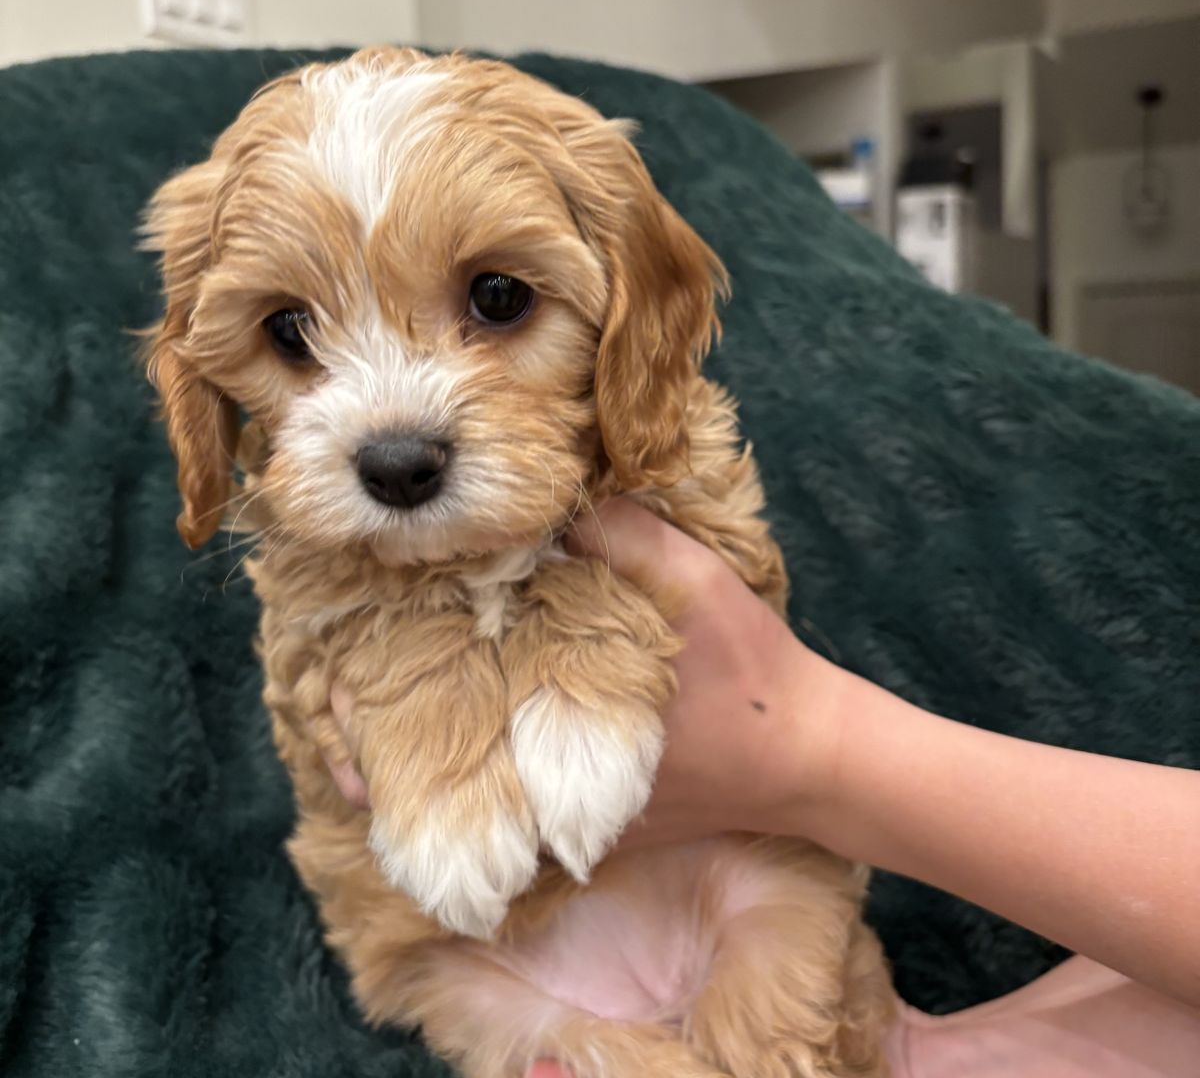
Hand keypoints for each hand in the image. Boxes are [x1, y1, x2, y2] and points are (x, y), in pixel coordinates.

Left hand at [321, 499, 849, 844]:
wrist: (806, 757)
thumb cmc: (748, 666)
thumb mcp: (689, 577)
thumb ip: (616, 531)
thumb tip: (542, 505)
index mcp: (562, 711)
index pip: (451, 715)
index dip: (386, 711)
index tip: (330, 698)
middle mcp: (560, 779)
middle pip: (449, 776)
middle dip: (384, 757)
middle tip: (328, 729)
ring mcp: (579, 816)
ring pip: (479, 808)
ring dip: (422, 786)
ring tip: (360, 768)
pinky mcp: (602, 830)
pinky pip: (521, 827)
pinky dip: (479, 803)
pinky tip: (447, 788)